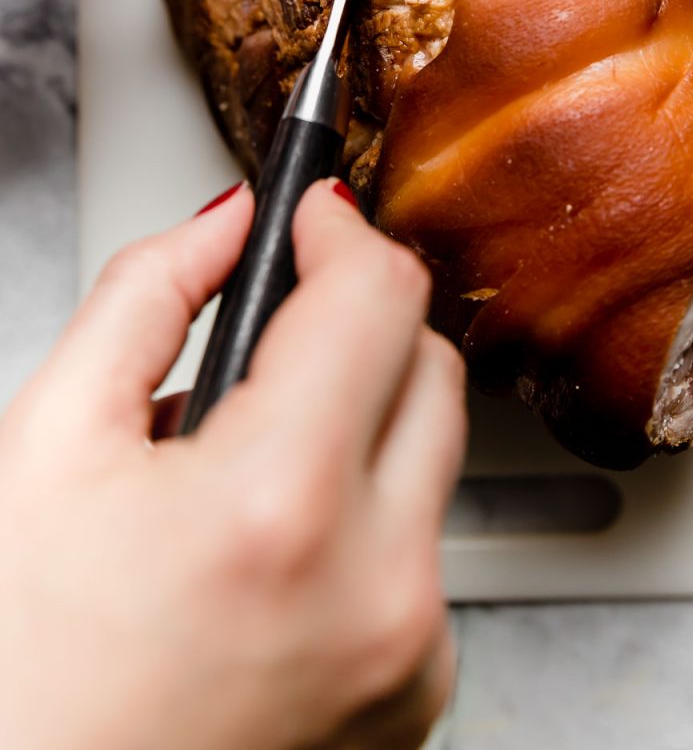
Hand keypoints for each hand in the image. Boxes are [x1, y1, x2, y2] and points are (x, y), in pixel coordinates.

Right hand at [0, 181, 465, 749]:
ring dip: (358, 423)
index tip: (314, 215)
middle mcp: (375, 588)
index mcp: (280, 508)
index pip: (380, 296)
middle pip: (430, 365)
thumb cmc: (20, 671)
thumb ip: (146, 296)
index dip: (340, 230)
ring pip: (433, 453)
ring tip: (244, 463)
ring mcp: (408, 653)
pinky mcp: (416, 695)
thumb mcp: (45, 445)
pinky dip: (364, 518)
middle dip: (357, 324)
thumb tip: (230, 221)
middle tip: (269, 337)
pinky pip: (422, 548)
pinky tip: (273, 545)